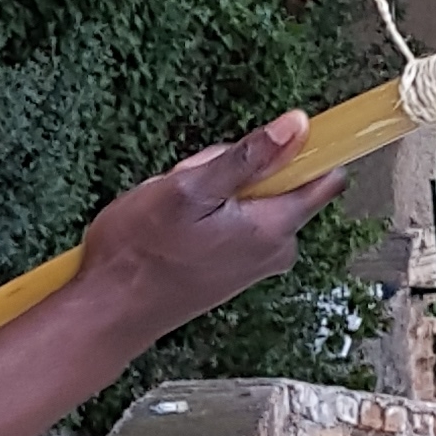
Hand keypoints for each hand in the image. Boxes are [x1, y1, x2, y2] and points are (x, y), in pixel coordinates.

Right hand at [71, 114, 348, 343]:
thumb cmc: (142, 249)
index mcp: (275, 227)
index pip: (326, 178)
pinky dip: (208, 215)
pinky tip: (176, 227)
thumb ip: (250, 157)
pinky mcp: (235, 270)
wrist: (109, 310)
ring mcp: (256, 262)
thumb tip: (299, 125)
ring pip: (251, 201)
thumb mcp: (190, 188)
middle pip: (278, 183)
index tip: (268, 142)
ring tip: (177, 211)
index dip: (307, 150)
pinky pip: (234, 223)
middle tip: (193, 185)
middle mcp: (276, 249)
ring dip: (217, 193)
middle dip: (239, 172)